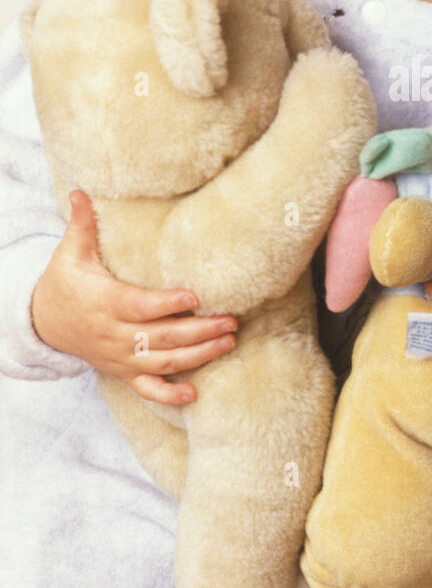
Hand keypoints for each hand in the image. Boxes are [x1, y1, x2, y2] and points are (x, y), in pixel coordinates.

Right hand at [30, 189, 238, 403]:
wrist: (43, 323)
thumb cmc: (64, 283)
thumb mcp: (70, 253)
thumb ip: (83, 224)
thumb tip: (79, 191)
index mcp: (105, 303)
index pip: (140, 306)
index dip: (167, 304)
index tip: (195, 296)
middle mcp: (114, 334)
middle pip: (161, 337)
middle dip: (199, 330)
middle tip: (231, 320)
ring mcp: (120, 357)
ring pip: (162, 363)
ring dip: (198, 356)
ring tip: (229, 342)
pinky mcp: (123, 372)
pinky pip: (147, 390)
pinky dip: (169, 396)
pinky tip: (195, 394)